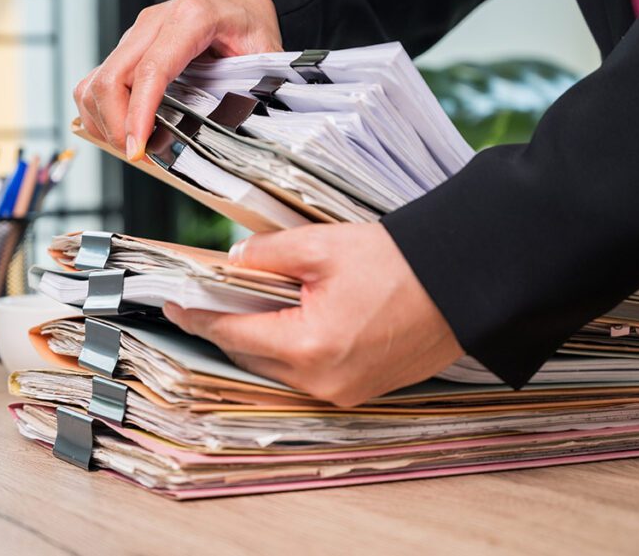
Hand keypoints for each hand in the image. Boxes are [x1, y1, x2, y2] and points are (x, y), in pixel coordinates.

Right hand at [73, 0, 282, 158]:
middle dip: (117, 126)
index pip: (151, 71)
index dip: (139, 113)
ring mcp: (135, 36)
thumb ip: (258, 86)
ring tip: (132, 146)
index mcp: (190, 19)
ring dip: (104, 121)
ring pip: (96, 83)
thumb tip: (247, 127)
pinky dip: (98, 112)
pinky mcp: (125, 49)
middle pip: (112, 78)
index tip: (137, 147)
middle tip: (139, 154)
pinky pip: (95, 82)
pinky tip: (121, 130)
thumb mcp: (265, 49)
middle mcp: (153, 23)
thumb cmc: (244, 21)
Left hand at [163, 223, 464, 406]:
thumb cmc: (403, 263)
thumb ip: (267, 255)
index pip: (233, 333)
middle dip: (226, 327)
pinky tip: (286, 321)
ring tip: (245, 305)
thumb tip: (236, 262)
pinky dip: (290, 349)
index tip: (172, 304)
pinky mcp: (363, 389)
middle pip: (252, 357)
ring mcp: (346, 393)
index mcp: (309, 347)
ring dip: (258, 339)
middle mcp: (324, 383)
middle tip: (206, 298)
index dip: (198, 316)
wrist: (466, 282)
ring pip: (278, 369)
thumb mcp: (322, 246)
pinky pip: (308, 374)